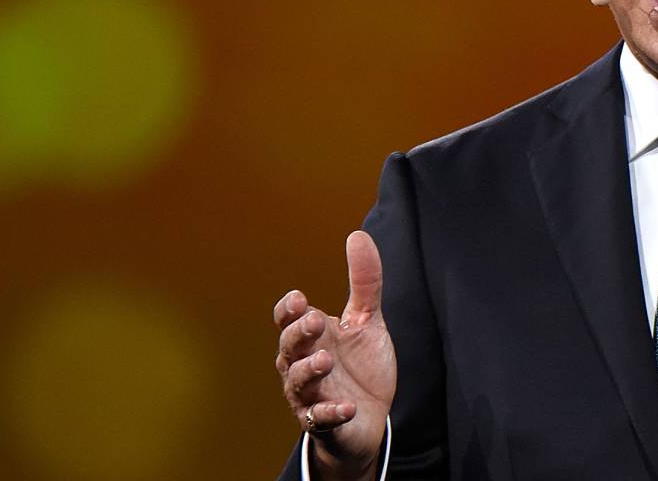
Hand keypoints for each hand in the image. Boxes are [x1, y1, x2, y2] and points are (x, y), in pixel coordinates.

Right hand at [274, 231, 397, 479]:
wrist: (370, 418)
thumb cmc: (360, 367)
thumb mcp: (367, 321)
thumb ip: (364, 282)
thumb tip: (358, 235)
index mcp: (310, 338)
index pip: (287, 321)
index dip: (288, 311)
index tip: (300, 299)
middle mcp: (302, 366)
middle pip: (288, 349)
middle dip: (298, 334)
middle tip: (315, 321)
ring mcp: (311, 396)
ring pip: (298, 383)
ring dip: (309, 371)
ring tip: (325, 360)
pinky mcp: (325, 423)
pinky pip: (322, 420)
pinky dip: (332, 414)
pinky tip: (348, 407)